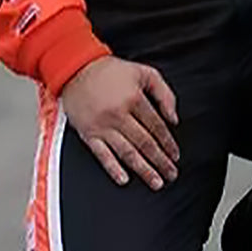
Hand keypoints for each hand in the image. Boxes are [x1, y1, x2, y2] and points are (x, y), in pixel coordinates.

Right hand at [59, 55, 178, 189]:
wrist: (75, 68)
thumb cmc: (110, 71)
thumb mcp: (144, 72)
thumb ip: (164, 93)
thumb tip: (173, 118)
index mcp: (134, 99)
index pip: (157, 127)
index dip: (169, 143)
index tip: (175, 155)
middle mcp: (119, 114)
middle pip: (145, 143)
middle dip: (161, 161)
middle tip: (171, 174)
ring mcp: (102, 126)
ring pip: (127, 152)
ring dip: (143, 170)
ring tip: (156, 182)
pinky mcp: (88, 134)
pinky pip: (102, 155)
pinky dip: (113, 168)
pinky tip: (124, 179)